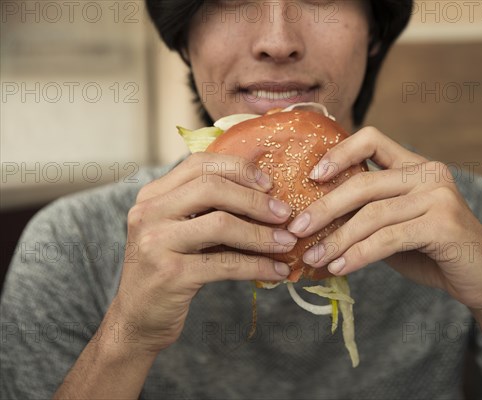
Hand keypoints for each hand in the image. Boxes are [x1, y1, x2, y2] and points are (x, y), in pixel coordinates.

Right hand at [111, 152, 296, 353]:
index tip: (269, 183)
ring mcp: (157, 242)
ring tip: (286, 242)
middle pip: (212, 187)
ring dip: (261, 234)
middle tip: (284, 213)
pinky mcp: (171, 274)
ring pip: (221, 224)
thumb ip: (208, 209)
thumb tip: (266, 195)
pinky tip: (277, 271)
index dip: (239, 169)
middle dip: (255, 199)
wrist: (138, 318)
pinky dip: (257, 266)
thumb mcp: (180, 231)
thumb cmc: (169, 269)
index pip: (200, 163)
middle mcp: (149, 212)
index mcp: (152, 194)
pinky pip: (225, 264)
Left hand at [287, 127, 481, 310]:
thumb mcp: (396, 225)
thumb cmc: (433, 252)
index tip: (311, 177)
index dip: (339, 152)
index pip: (373, 138)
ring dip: (337, 239)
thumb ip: (367, 213)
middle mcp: (430, 173)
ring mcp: (439, 196)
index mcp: (417, 165)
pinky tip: (340, 267)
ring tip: (312, 257)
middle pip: (364, 182)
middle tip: (296, 229)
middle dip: (324, 207)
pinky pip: (388, 238)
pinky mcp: (444, 224)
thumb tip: (314, 217)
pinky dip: (359, 254)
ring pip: (372, 214)